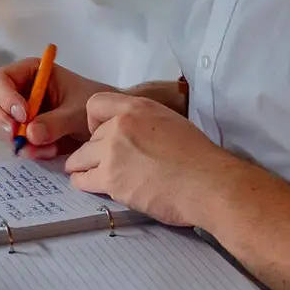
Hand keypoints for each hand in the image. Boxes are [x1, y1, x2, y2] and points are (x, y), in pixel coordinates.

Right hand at [0, 58, 111, 157]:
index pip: (0, 80)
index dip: (4, 97)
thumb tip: (30, 134)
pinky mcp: (23, 133)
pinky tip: (50, 151)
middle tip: (16, 137)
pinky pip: (15, 144)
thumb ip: (56, 122)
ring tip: (48, 147)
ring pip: (0, 127)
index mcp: (30, 72)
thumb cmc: (93, 104)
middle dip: (0, 121)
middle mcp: (18, 90)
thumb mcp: (78, 111)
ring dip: (20, 141)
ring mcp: (18, 113)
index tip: (23, 116)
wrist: (105, 123)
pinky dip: (30, 151)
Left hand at [64, 93, 246, 227]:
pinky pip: (83, 179)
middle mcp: (121, 125)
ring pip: (81, 158)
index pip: (96, 104)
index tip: (102, 132)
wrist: (208, 184)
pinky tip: (88, 185)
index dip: (95, 120)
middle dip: (95, 149)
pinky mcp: (110, 179)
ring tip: (84, 173)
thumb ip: (146, 125)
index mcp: (138, 108)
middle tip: (105, 162)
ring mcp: (113, 151)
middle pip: (91, 136)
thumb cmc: (199, 159)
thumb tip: (136, 137)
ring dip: (83, 166)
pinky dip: (84, 183)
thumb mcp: (172, 124)